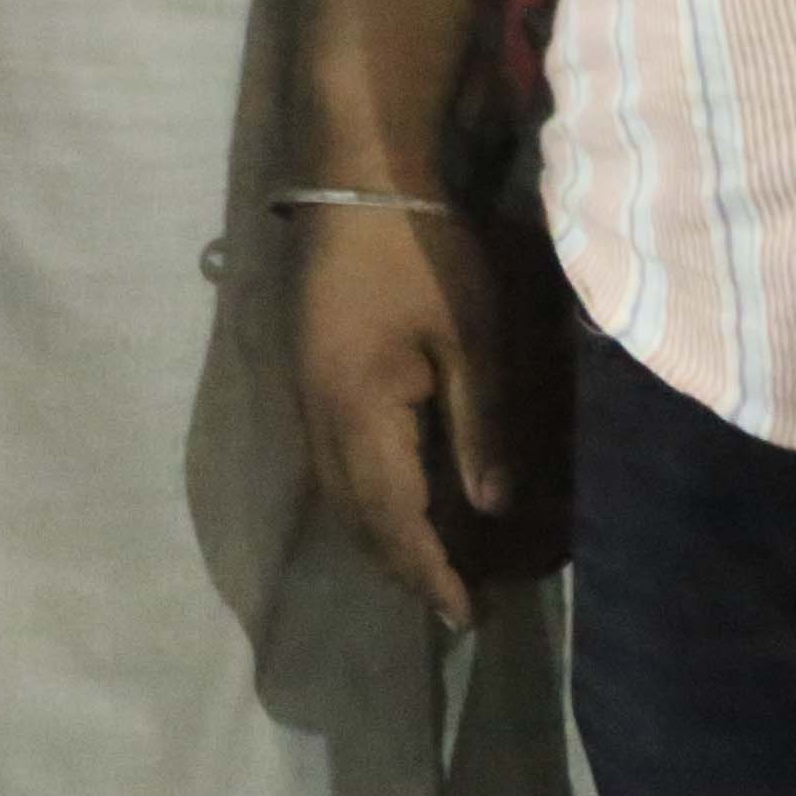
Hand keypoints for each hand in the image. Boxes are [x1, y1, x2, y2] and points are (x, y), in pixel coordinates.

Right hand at [300, 201, 520, 631]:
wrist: (360, 178)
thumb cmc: (426, 252)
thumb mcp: (472, 338)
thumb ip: (480, 427)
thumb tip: (490, 508)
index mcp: (357, 408)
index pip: (392, 514)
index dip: (428, 570)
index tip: (466, 617)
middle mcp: (319, 412)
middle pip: (353, 514)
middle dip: (400, 565)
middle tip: (452, 604)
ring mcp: (305, 391)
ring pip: (335, 490)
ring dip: (378, 535)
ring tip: (426, 567)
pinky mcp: (309, 371)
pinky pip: (331, 460)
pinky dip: (364, 498)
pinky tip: (396, 499)